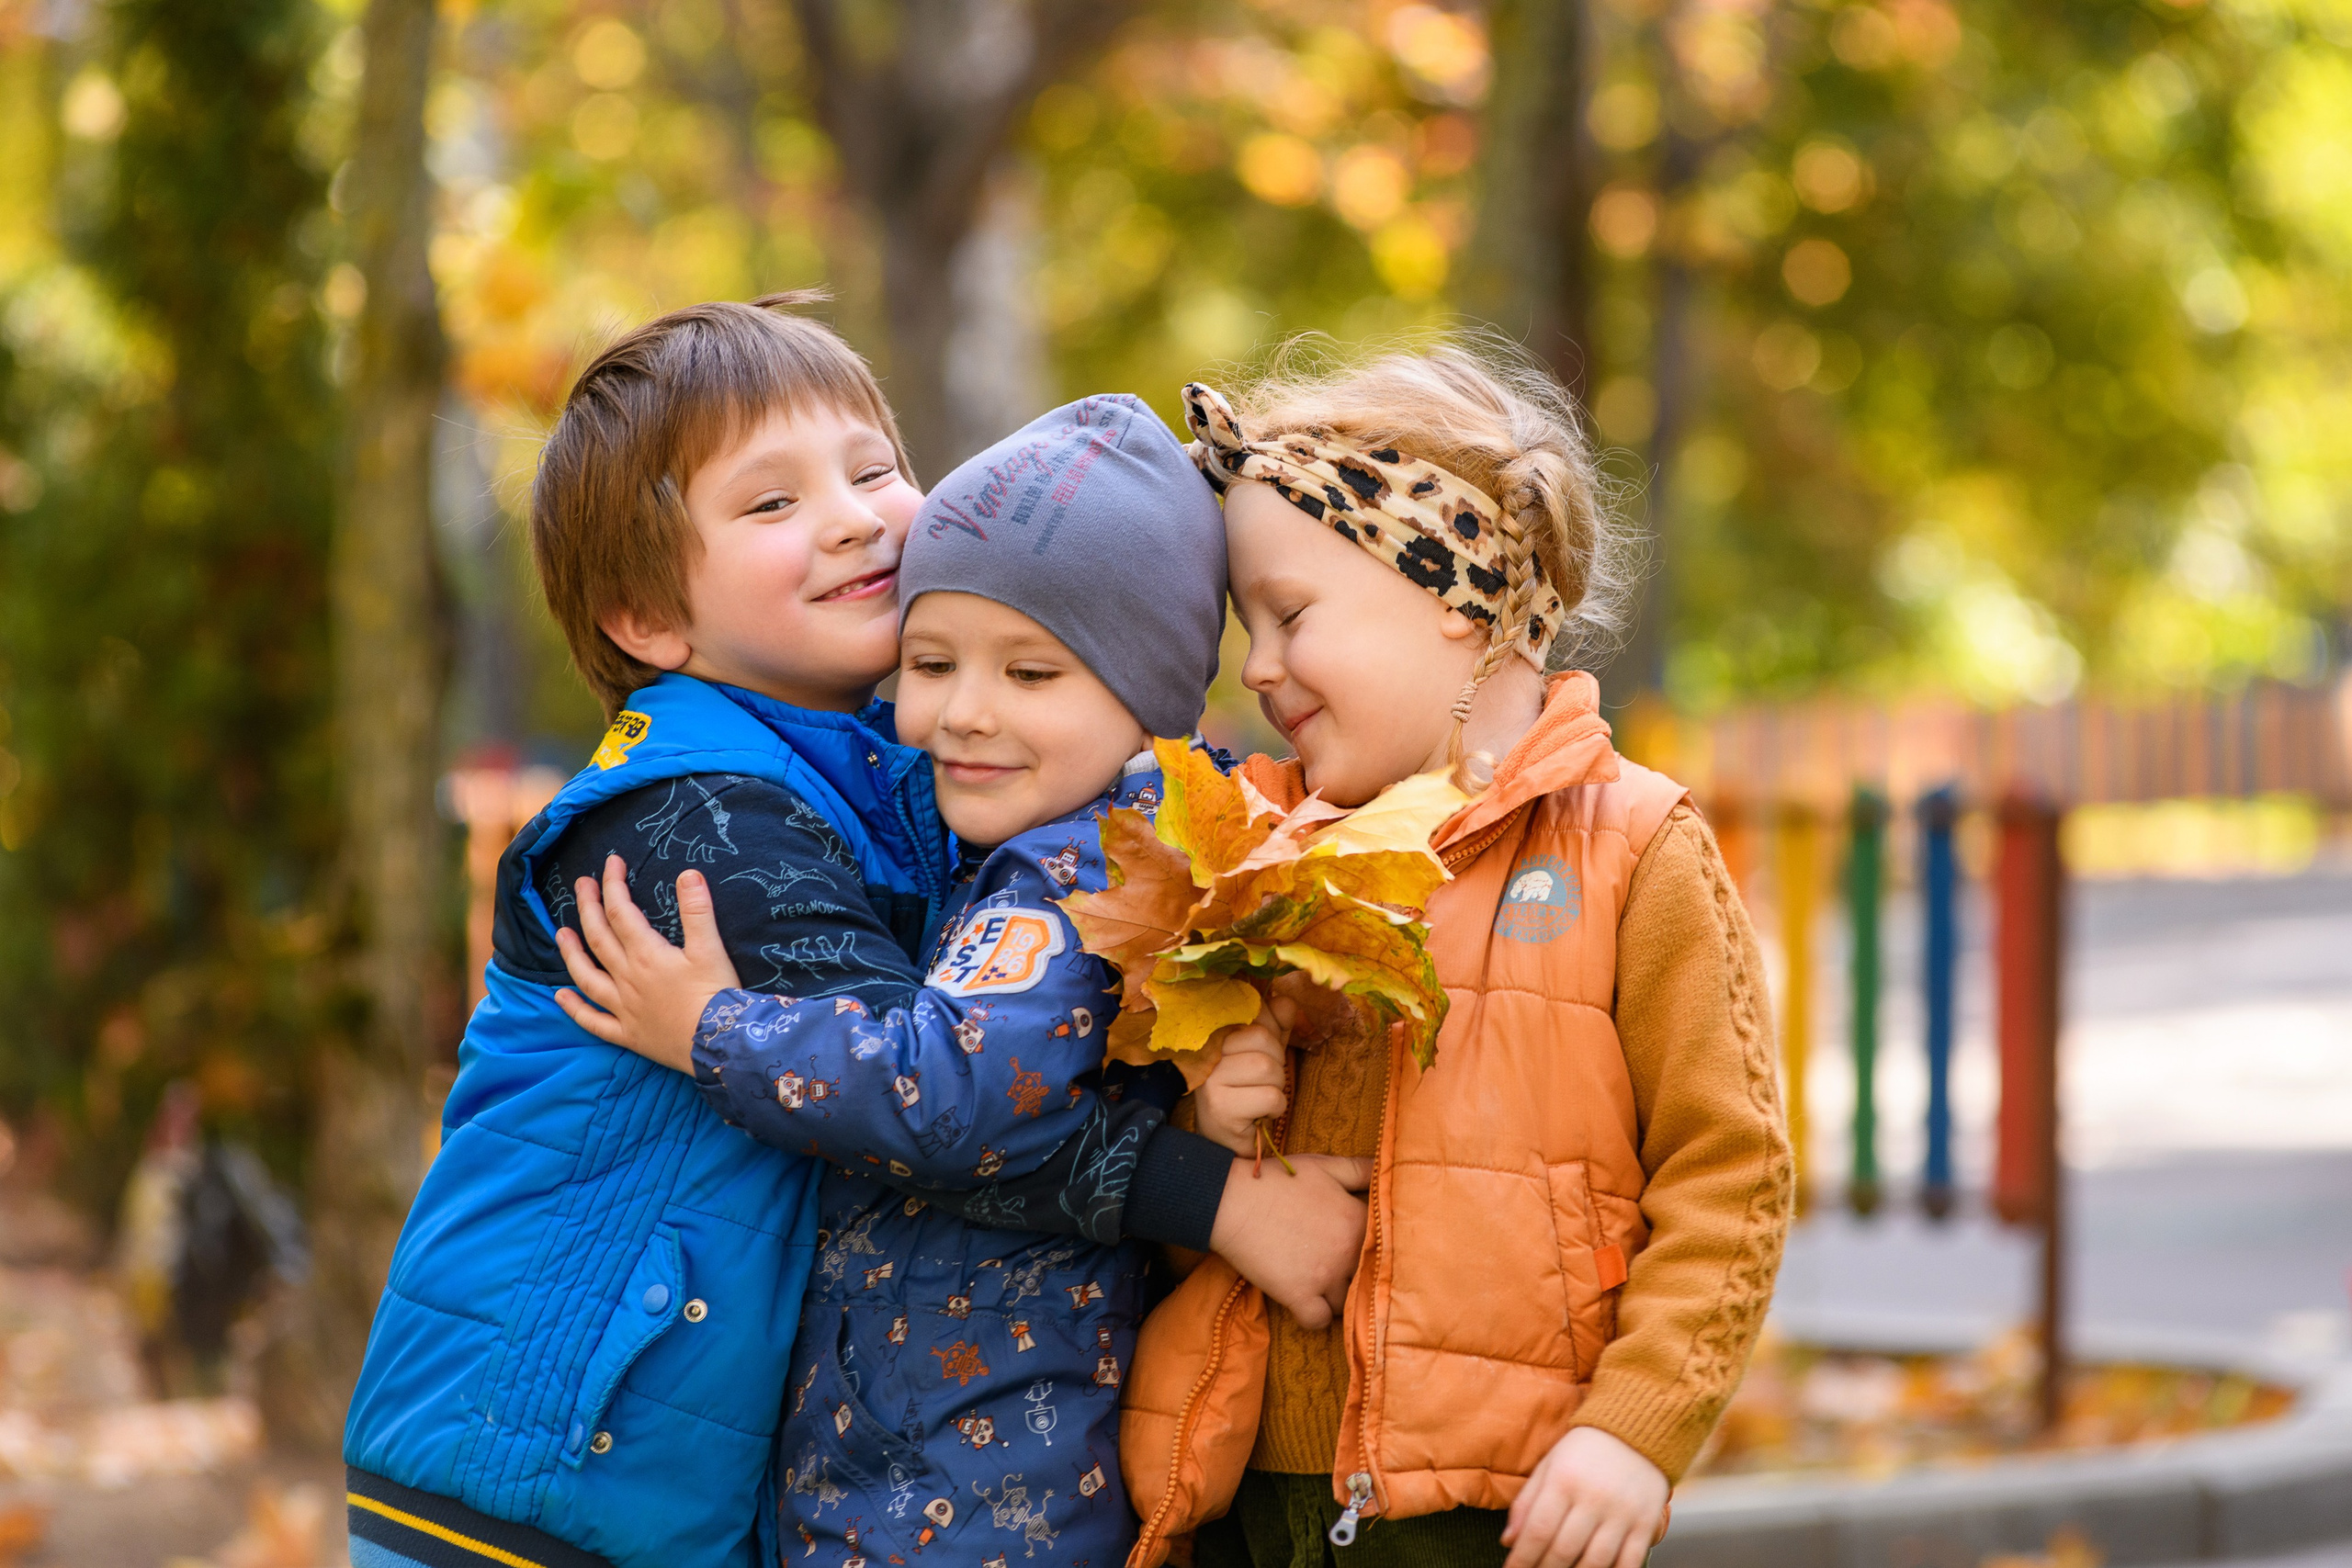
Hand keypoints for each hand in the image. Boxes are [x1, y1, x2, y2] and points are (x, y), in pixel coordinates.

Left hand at [553, 854, 741, 1072]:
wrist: (718, 1045)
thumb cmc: (717, 996)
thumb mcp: (711, 949)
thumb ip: (697, 910)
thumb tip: (688, 874)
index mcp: (647, 954)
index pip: (621, 912)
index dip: (613, 885)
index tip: (612, 863)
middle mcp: (627, 978)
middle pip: (599, 938)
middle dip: (588, 907)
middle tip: (581, 885)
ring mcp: (624, 1008)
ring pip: (587, 976)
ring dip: (571, 953)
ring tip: (560, 933)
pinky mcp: (628, 1033)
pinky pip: (593, 1021)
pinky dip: (575, 1009)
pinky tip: (561, 997)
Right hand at [1193, 996, 1292, 1156]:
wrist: (1229, 1141)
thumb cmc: (1248, 1091)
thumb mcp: (1265, 1051)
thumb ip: (1276, 1025)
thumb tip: (1286, 1001)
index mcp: (1215, 1033)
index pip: (1255, 1011)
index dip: (1272, 1030)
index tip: (1263, 1050)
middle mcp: (1205, 1053)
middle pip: (1263, 1039)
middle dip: (1276, 1062)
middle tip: (1261, 1081)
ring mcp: (1210, 1081)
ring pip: (1268, 1068)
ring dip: (1276, 1087)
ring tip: (1260, 1097)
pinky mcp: (1221, 1109)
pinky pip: (1271, 1097)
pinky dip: (1275, 1108)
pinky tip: (1259, 1114)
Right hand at [1207, 1151, 1369, 1330]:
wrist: (1232, 1201)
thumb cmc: (1277, 1180)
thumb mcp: (1323, 1165)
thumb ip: (1361, 1169)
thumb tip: (1388, 1169)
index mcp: (1357, 1220)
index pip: (1386, 1244)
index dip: (1373, 1245)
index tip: (1359, 1245)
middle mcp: (1348, 1253)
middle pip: (1368, 1277)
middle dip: (1357, 1272)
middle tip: (1338, 1264)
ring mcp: (1325, 1278)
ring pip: (1346, 1302)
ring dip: (1337, 1295)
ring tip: (1322, 1282)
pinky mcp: (1298, 1296)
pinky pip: (1318, 1321)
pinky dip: (1314, 1316)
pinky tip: (1306, 1301)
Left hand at [1500, 1427, 1668, 1567]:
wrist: (1638, 1429)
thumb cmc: (1586, 1450)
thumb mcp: (1549, 1465)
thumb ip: (1527, 1502)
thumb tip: (1509, 1541)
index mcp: (1564, 1480)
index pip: (1538, 1531)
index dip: (1522, 1559)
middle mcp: (1593, 1497)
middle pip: (1564, 1550)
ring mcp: (1622, 1512)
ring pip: (1595, 1561)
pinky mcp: (1646, 1523)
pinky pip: (1629, 1562)